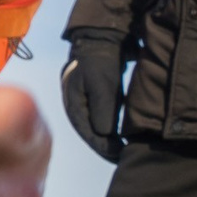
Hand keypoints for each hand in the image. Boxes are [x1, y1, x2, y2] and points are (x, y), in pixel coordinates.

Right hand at [59, 30, 126, 163]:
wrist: (99, 38)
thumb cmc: (101, 60)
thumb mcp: (103, 84)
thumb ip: (104, 109)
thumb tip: (105, 135)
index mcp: (74, 105)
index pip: (88, 134)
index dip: (104, 148)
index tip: (120, 157)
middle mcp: (75, 106)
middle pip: (90, 133)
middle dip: (105, 146)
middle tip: (123, 157)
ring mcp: (81, 101)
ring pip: (93, 126)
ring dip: (106, 138)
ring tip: (121, 149)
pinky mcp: (90, 96)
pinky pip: (98, 117)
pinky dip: (108, 127)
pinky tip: (118, 133)